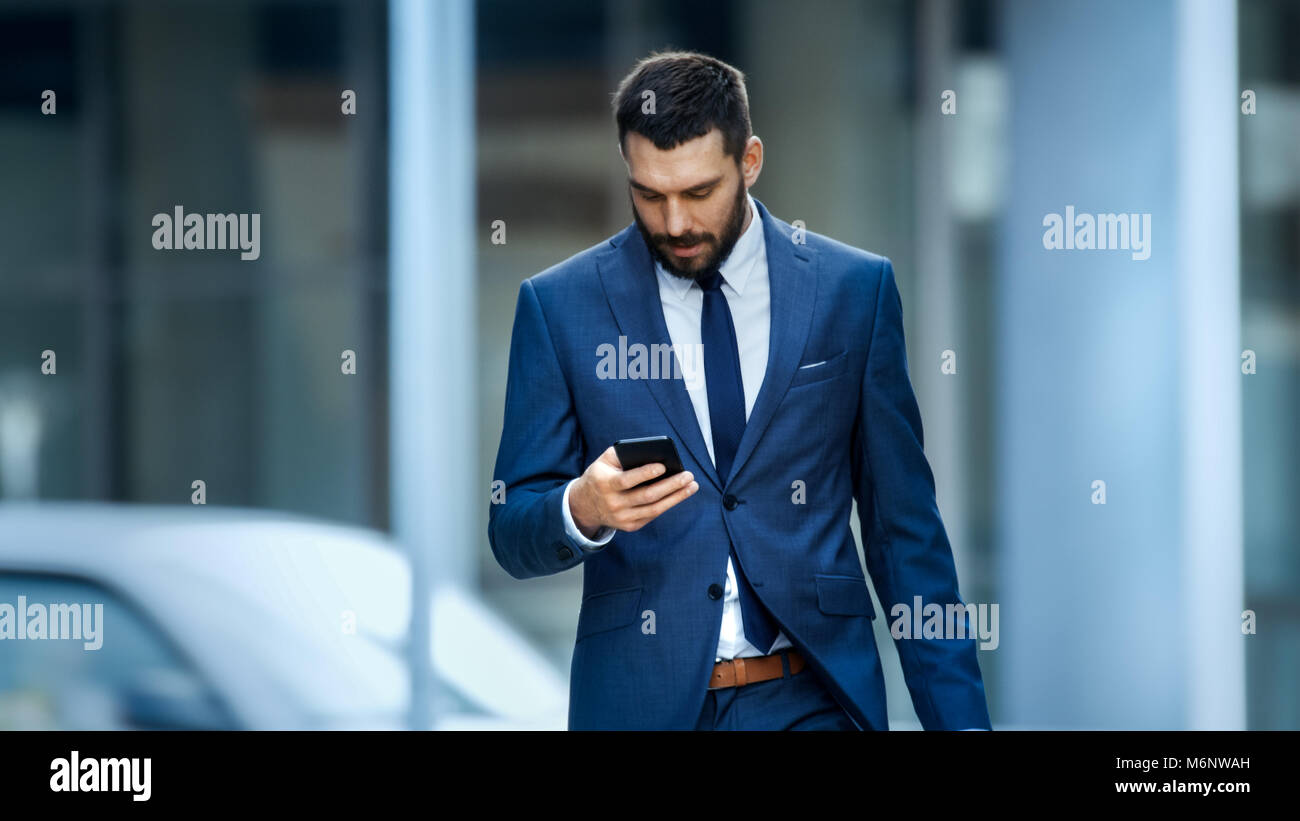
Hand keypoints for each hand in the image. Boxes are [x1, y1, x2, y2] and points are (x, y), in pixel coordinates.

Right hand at [569, 446, 697, 537]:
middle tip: (688, 475)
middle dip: (670, 485)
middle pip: (646, 496)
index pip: (627, 480)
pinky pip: (653, 515)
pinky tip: (680, 494)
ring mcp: (622, 518)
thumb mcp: (604, 462)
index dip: (645, 474)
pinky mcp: (630, 526)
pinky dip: (668, 504)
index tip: (663, 466)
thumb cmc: (600, 476)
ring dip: (676, 497)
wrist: (585, 505)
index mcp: (605, 484)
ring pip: (654, 509)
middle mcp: (613, 504)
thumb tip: (653, 453)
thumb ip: (623, 454)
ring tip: (691, 486)